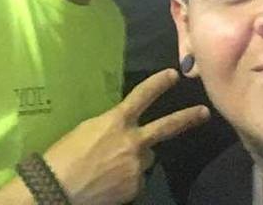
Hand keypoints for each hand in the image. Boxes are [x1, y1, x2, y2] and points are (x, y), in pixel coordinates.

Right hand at [44, 69, 209, 204]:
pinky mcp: (135, 186)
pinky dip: (127, 179)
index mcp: (116, 121)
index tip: (173, 75)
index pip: (141, 96)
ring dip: (135, 159)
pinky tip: (109, 183)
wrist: (58, 186)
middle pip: (167, 127)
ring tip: (111, 167)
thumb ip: (112, 129)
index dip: (158, 84)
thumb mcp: (87, 130)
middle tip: (204, 113)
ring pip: (146, 158)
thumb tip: (125, 137)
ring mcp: (137, 165)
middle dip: (188, 118)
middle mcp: (133, 141)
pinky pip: (136, 179)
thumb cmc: (64, 154)